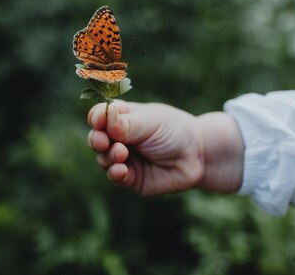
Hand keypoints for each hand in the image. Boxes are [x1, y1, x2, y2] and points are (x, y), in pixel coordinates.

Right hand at [86, 101, 244, 194]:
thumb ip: (126, 123)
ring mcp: (124, 158)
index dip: (97, 118)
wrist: (198, 155)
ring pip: (102, 158)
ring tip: (121, 153)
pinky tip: (121, 169)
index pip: (99, 116)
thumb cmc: (174, 131)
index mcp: (122, 117)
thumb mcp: (150, 122)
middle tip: (103, 141)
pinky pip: (114, 176)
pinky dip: (114, 173)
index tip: (99, 121)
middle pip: (96, 138)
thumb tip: (103, 118)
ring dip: (109, 156)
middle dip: (97, 140)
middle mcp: (120, 138)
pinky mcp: (130, 178)